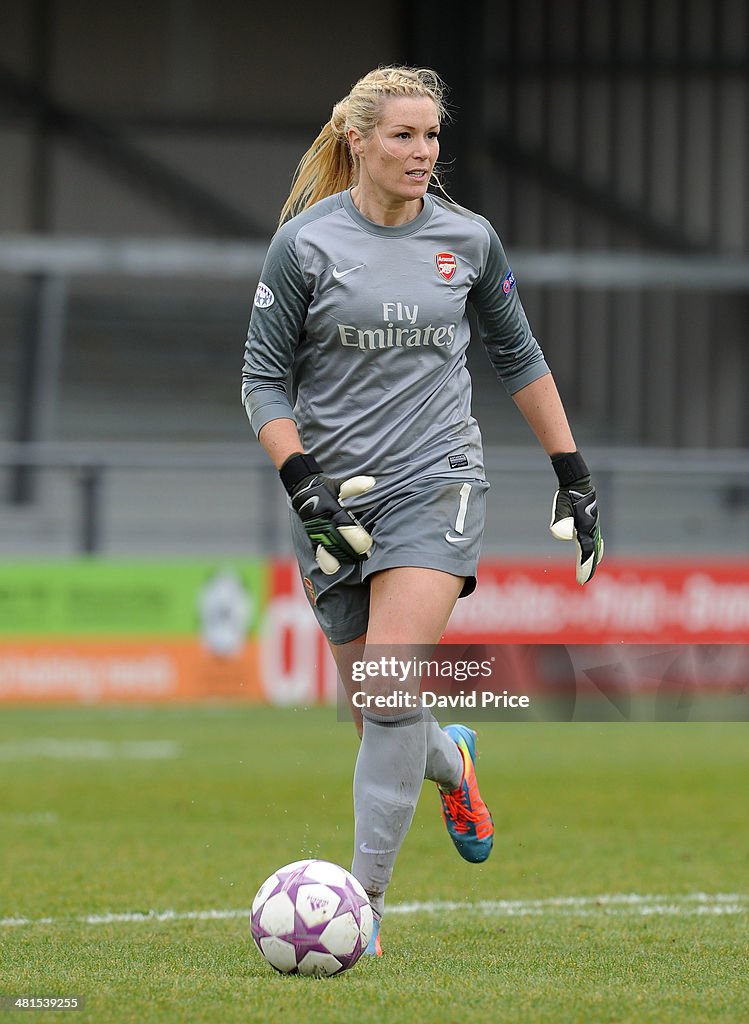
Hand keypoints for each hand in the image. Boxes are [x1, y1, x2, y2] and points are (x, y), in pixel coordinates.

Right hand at [280, 453, 374, 574]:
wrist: (301, 490)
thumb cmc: (324, 489)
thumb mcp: (338, 485)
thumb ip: (353, 486)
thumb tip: (370, 483)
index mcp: (331, 510)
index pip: (345, 527)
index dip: (357, 538)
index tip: (367, 545)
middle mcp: (322, 522)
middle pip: (338, 541)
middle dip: (352, 550)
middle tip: (364, 555)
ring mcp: (316, 531)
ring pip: (328, 549)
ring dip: (341, 556)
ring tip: (353, 562)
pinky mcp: (311, 537)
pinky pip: (317, 551)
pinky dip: (324, 561)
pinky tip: (332, 568)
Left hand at [549, 452, 603, 584]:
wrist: (577, 483)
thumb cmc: (568, 495)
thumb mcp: (561, 507)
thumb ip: (560, 521)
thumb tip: (560, 536)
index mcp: (585, 529)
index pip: (586, 553)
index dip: (584, 568)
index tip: (581, 580)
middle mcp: (592, 529)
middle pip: (592, 553)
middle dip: (588, 567)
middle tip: (584, 580)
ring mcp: (593, 526)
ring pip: (595, 547)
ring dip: (593, 559)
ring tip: (591, 569)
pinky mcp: (591, 522)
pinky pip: (595, 540)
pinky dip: (596, 549)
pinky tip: (595, 552)